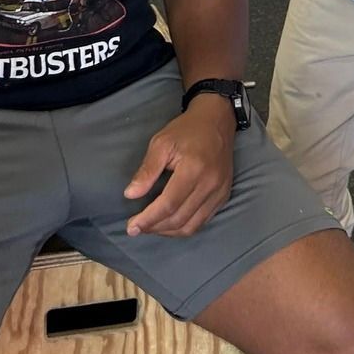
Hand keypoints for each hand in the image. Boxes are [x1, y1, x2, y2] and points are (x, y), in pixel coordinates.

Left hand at [123, 96, 236, 236]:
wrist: (217, 121)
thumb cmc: (186, 130)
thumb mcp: (161, 143)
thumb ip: (147, 170)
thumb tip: (130, 195)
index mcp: (194, 169)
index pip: (168, 204)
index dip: (148, 219)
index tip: (132, 226)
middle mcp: (210, 185)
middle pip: (179, 219)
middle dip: (155, 228)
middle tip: (137, 228)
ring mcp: (219, 193)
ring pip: (192, 226)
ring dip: (168, 232)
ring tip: (151, 227)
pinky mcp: (223, 196)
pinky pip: (202, 221)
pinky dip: (184, 227)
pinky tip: (170, 223)